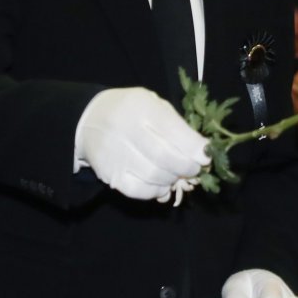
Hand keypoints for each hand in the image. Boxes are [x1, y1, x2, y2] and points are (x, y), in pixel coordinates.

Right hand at [78, 88, 208, 203]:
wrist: (90, 119)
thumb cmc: (133, 111)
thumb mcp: (155, 105)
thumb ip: (178, 126)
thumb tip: (203, 151)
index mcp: (141, 107)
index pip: (172, 130)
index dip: (193, 147)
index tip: (206, 156)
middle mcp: (125, 130)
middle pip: (163, 156)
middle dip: (186, 167)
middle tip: (194, 168)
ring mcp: (115, 154)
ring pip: (153, 176)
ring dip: (173, 179)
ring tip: (178, 174)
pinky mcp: (109, 174)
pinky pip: (138, 190)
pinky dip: (155, 191)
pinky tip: (162, 184)